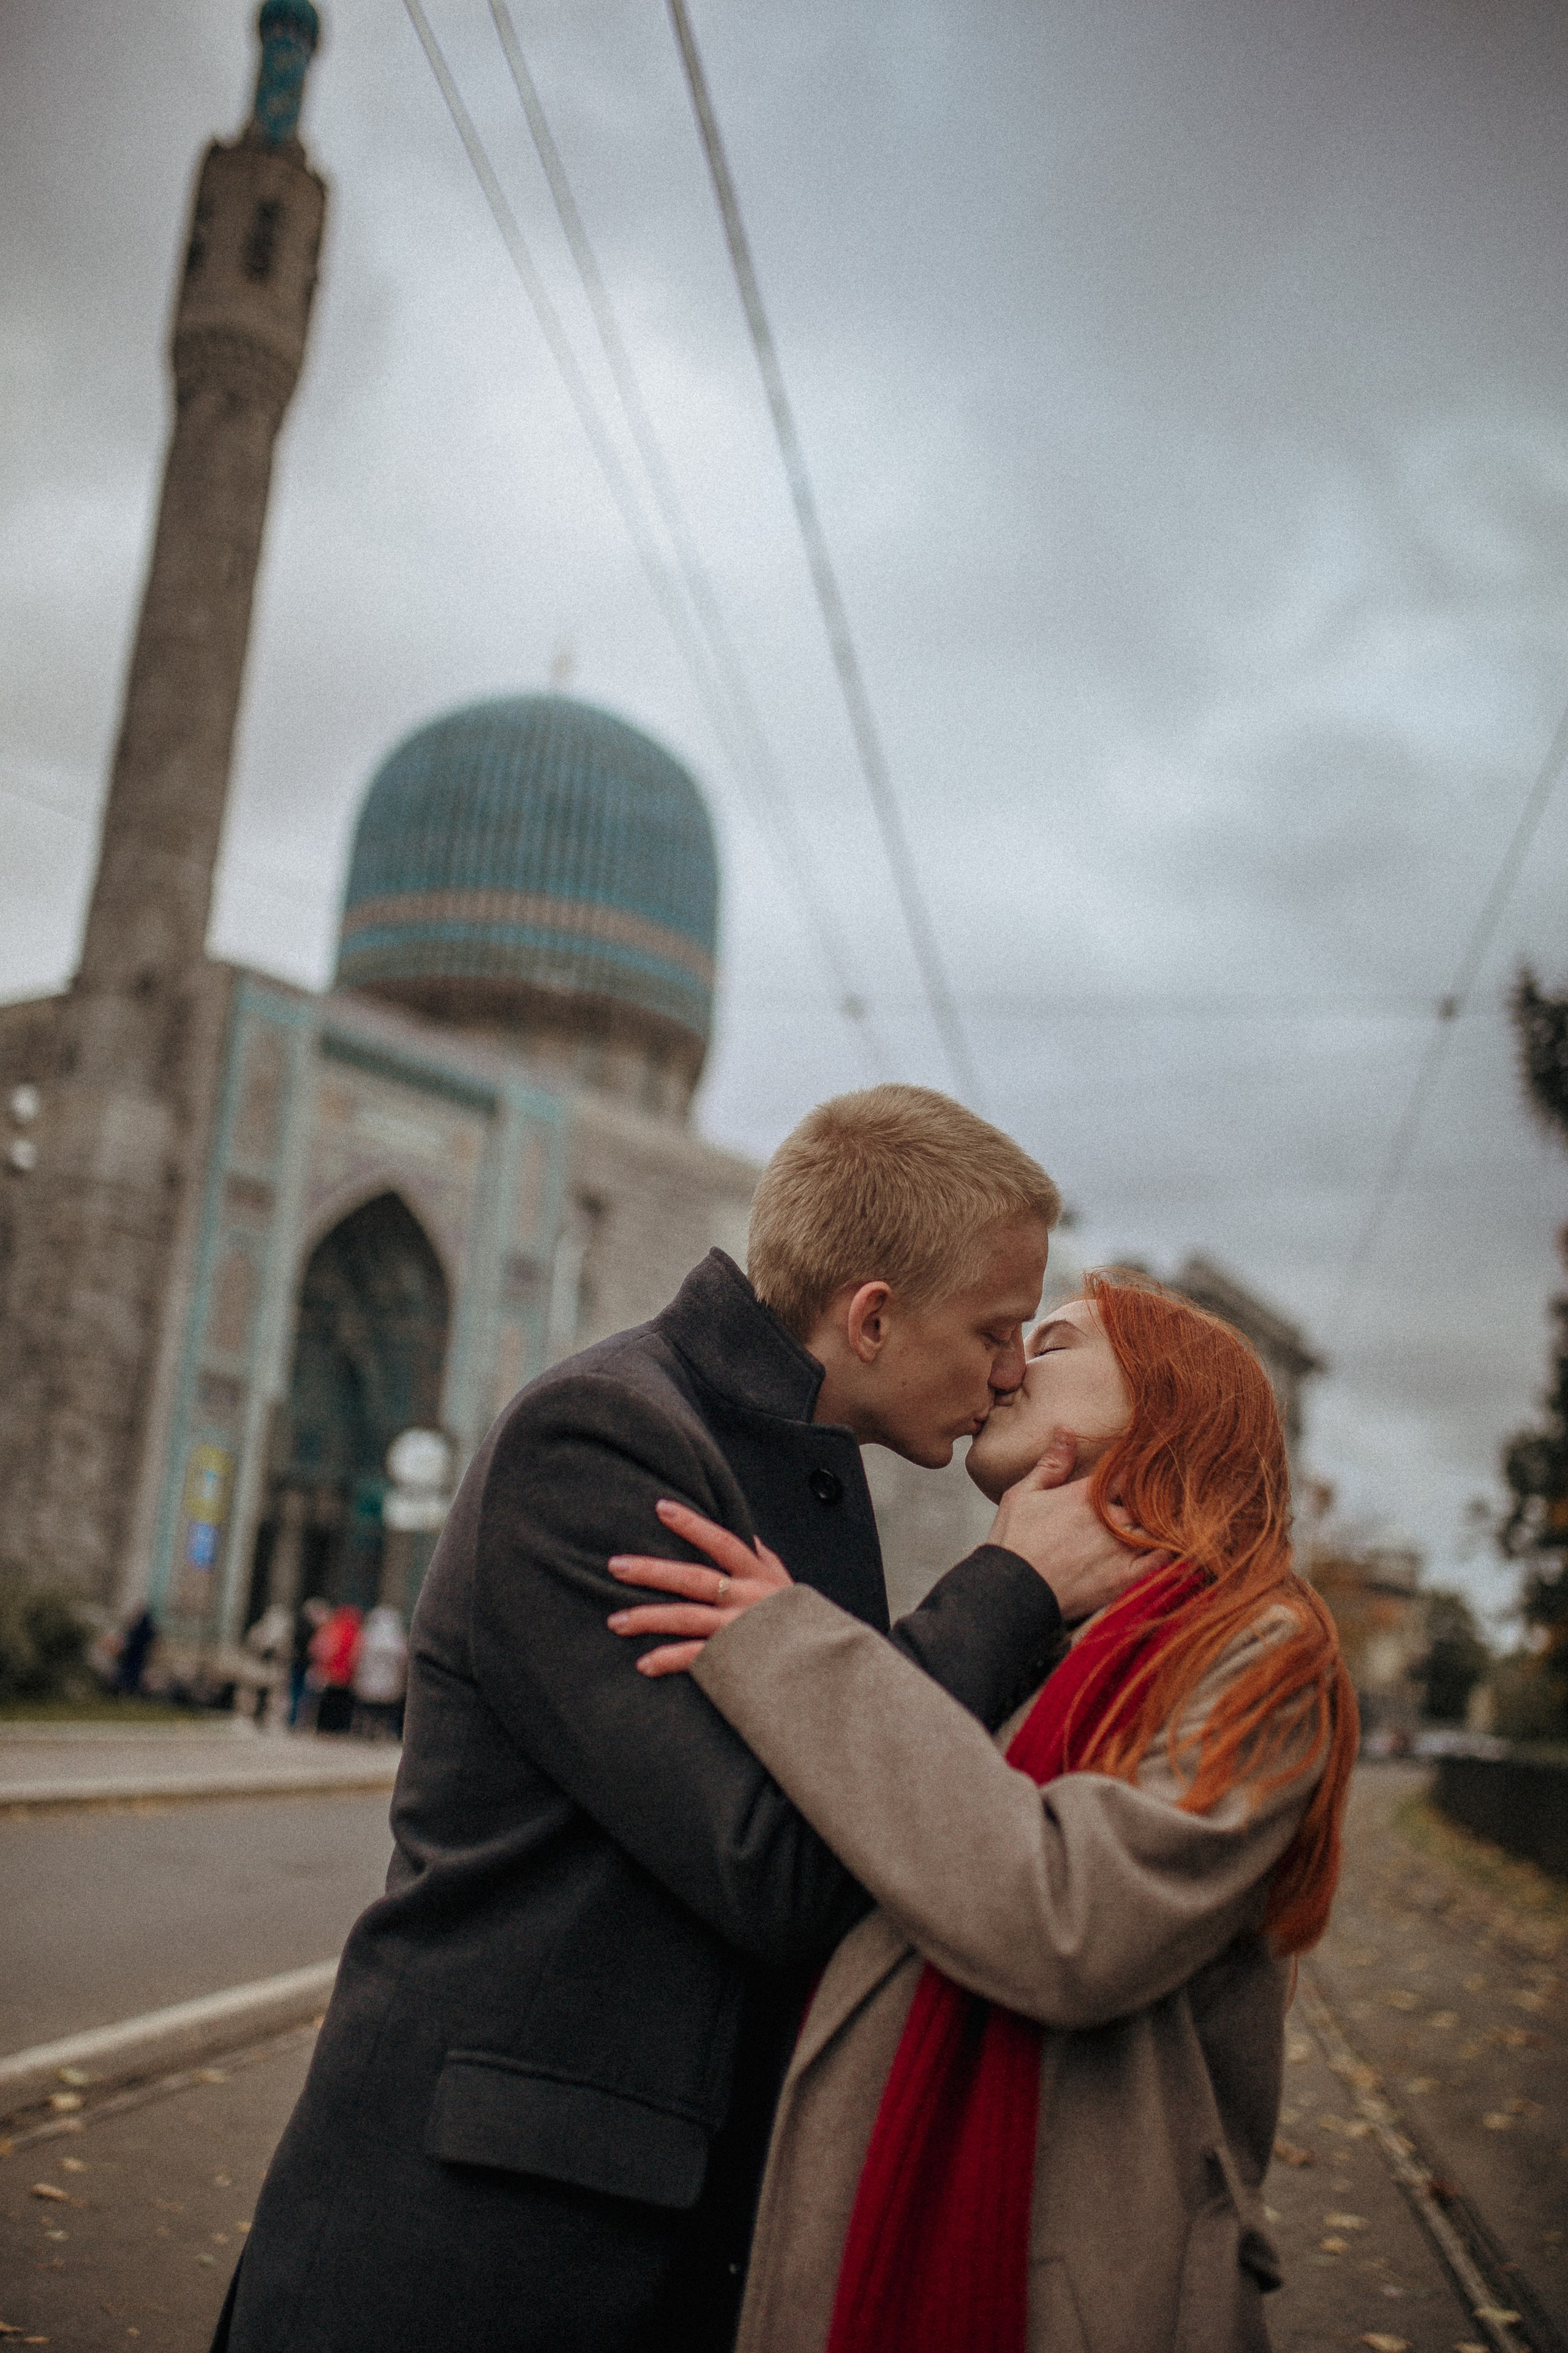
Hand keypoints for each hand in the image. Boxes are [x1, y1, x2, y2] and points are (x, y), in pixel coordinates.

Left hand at [608, 1499, 791, 1677]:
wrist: (824, 1668)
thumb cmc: (801, 1623)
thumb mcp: (785, 1584)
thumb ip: (764, 1559)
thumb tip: (747, 1535)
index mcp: (757, 1576)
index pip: (722, 1542)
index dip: (692, 1524)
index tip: (661, 1507)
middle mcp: (745, 1599)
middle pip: (693, 1578)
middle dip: (652, 1571)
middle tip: (616, 1565)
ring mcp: (737, 1630)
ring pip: (685, 1618)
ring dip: (647, 1618)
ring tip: (614, 1620)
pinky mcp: (733, 1661)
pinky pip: (694, 1658)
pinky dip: (668, 1660)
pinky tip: (643, 1663)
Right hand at [988, 1428, 1171, 1622]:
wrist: (1013, 1591)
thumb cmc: (1014, 1542)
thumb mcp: (1023, 1494)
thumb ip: (1051, 1463)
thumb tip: (1067, 1431)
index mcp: (1087, 1493)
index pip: (1127, 1471)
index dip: (1137, 1469)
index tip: (1145, 1467)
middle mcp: (1109, 1517)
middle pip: (1146, 1499)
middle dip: (1151, 1498)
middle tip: (1160, 1496)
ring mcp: (1119, 1547)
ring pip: (1156, 1526)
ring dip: (1160, 1522)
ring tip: (1165, 1520)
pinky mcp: (1125, 1577)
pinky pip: (1161, 1559)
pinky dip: (1169, 1550)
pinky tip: (1169, 1546)